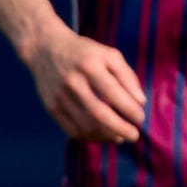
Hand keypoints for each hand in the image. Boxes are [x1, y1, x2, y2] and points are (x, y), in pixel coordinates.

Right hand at [21, 26, 146, 147]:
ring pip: (84, 125)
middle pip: (98, 113)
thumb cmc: (85, 53)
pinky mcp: (51, 107)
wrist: (45, 50)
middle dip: (120, 128)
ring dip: (106, 135)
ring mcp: (59, 96)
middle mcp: (72, 82)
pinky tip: (101, 135)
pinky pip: (71, 129)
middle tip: (134, 135)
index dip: (130, 110)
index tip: (141, 118)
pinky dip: (89, 136)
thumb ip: (127, 76)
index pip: (114, 93)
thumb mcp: (110, 55)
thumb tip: (141, 102)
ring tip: (120, 136)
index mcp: (90, 65)